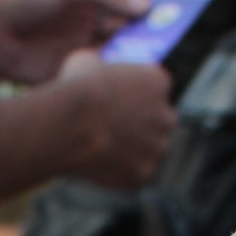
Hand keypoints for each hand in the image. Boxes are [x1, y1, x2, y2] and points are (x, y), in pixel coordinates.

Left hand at [0, 0, 148, 85]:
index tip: (164, 27)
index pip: (122, 13)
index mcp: (84, 5)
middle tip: (158, 54)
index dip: (142, 21)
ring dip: (121, 68)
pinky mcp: (59, 78)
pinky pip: (86, 81)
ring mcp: (70, 55)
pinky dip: (100, 84)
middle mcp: (79, 31)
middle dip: (136, 46)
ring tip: (141, 72)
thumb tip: (145, 6)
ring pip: (105, 63)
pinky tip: (116, 89)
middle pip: (117, 40)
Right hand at [51, 50, 175, 188]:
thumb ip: (99, 65)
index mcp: (158, 82)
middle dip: (143, 125)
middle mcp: (165, 115)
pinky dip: (120, 172)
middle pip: (160, 122)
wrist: (70, 125)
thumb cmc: (76, 89)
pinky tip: (100, 166)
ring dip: (134, 150)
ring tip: (104, 150)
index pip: (156, 89)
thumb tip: (92, 66)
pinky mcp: (142, 173)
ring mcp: (156, 147)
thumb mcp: (85, 61)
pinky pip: (133, 173)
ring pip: (148, 150)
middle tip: (117, 128)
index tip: (121, 101)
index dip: (137, 96)